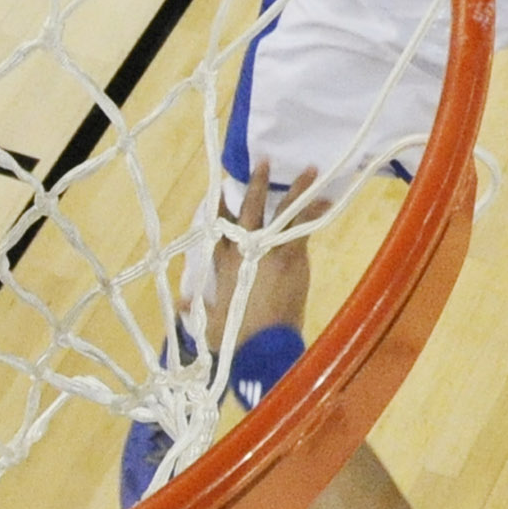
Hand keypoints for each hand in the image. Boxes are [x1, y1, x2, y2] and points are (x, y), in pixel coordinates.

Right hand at [189, 161, 320, 338]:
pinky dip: (315, 213)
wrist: (260, 346)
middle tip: (262, 163)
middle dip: (255, 185)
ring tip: (310, 170)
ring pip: (283, 212)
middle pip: (249, 209)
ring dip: (297, 190)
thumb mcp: (210, 323)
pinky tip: (326, 201)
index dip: (220, 209)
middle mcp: (245, 250)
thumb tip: (181, 301)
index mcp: (224, 263)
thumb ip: (196, 309)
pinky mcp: (291, 258)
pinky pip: (305, 228)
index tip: (221, 191)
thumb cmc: (234, 339)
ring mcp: (270, 250)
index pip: (219, 228)